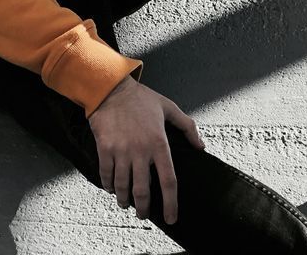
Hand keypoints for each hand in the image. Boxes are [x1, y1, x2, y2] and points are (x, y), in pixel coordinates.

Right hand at [88, 76, 204, 224]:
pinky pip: (106, 174)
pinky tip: (112, 188)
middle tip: (143, 215)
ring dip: (124, 200)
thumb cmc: (141, 98)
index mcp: (159, 143)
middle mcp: (140, 150)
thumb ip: (187, 126)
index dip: (171, 203)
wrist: (111, 87)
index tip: (171, 218)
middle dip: (143, 209)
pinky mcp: (105, 148)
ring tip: (126, 204)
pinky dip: (108, 186)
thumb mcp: (168, 107)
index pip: (168, 181)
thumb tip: (201, 146)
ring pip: (123, 187)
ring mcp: (121, 150)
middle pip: (142, 191)